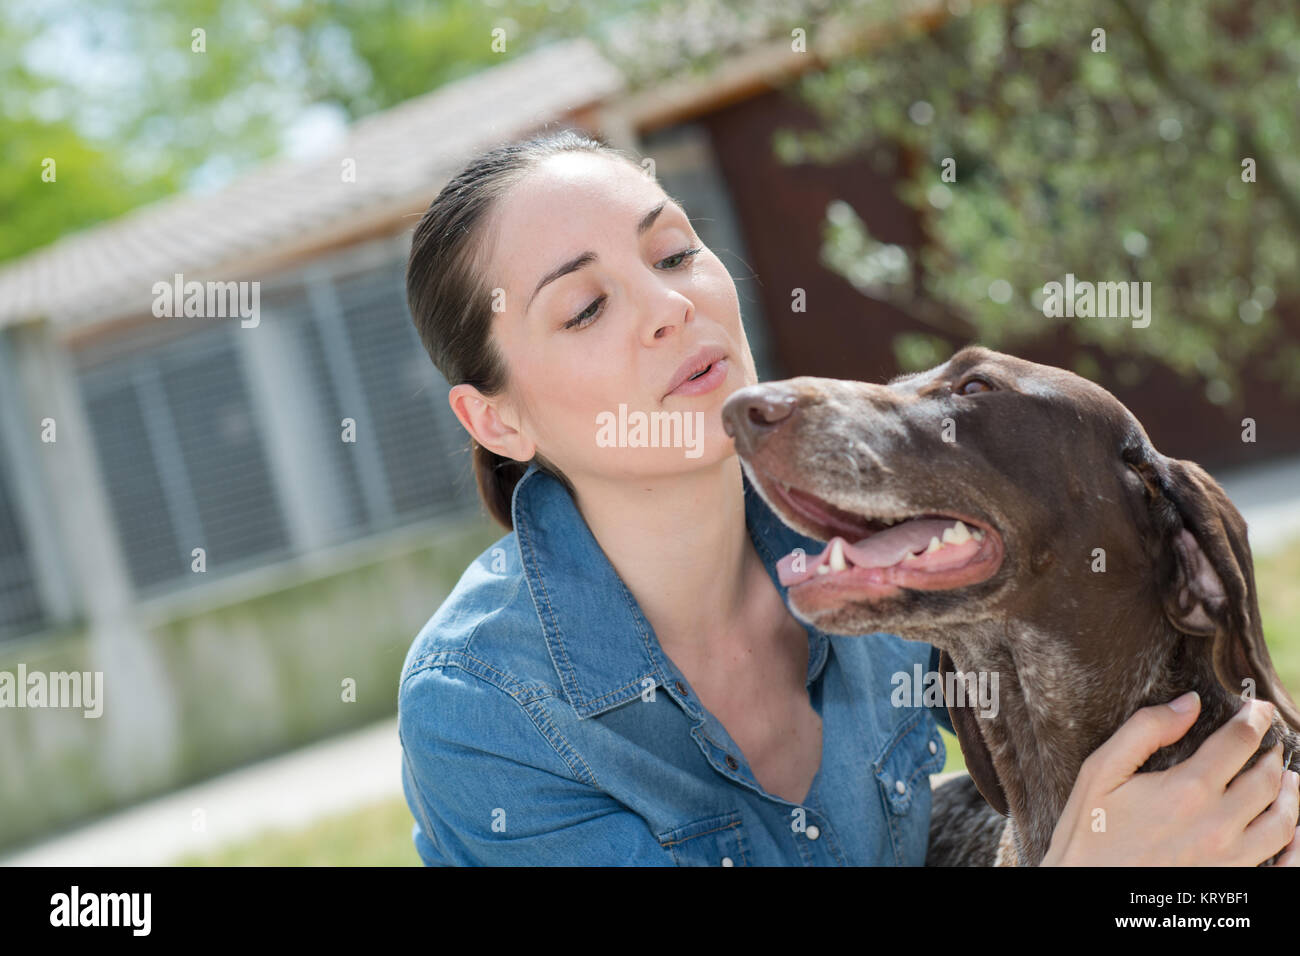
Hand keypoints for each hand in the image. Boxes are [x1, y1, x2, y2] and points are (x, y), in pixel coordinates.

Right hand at [1040, 692, 1299, 864]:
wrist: (1085, 889)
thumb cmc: (1088, 833)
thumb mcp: (1100, 771)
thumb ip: (1144, 730)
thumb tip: (1188, 703)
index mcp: (1187, 789)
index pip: (1239, 741)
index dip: (1253, 717)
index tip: (1255, 708)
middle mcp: (1217, 824)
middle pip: (1268, 778)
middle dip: (1272, 752)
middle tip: (1269, 740)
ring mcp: (1230, 858)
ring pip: (1284, 820)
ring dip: (1290, 792)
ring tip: (1286, 778)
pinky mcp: (1232, 882)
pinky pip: (1285, 865)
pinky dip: (1298, 845)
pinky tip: (1295, 830)